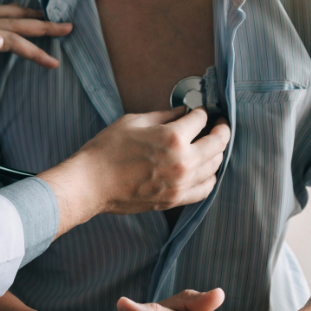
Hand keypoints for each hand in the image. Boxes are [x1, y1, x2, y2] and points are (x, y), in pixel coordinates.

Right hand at [38, 108, 229, 235]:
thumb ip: (163, 116)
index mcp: (172, 137)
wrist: (90, 183)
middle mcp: (182, 161)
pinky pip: (205, 189)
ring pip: (215, 166)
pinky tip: (205, 170)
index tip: (200, 112)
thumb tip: (182, 112)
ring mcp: (180, 183)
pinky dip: (210, 177)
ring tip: (212, 146)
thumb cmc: (106, 150)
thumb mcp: (133, 122)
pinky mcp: (174, 199)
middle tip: (219, 125)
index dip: (202, 112)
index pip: (201, 120)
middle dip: (221, 130)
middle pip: (217, 143)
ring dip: (217, 153)